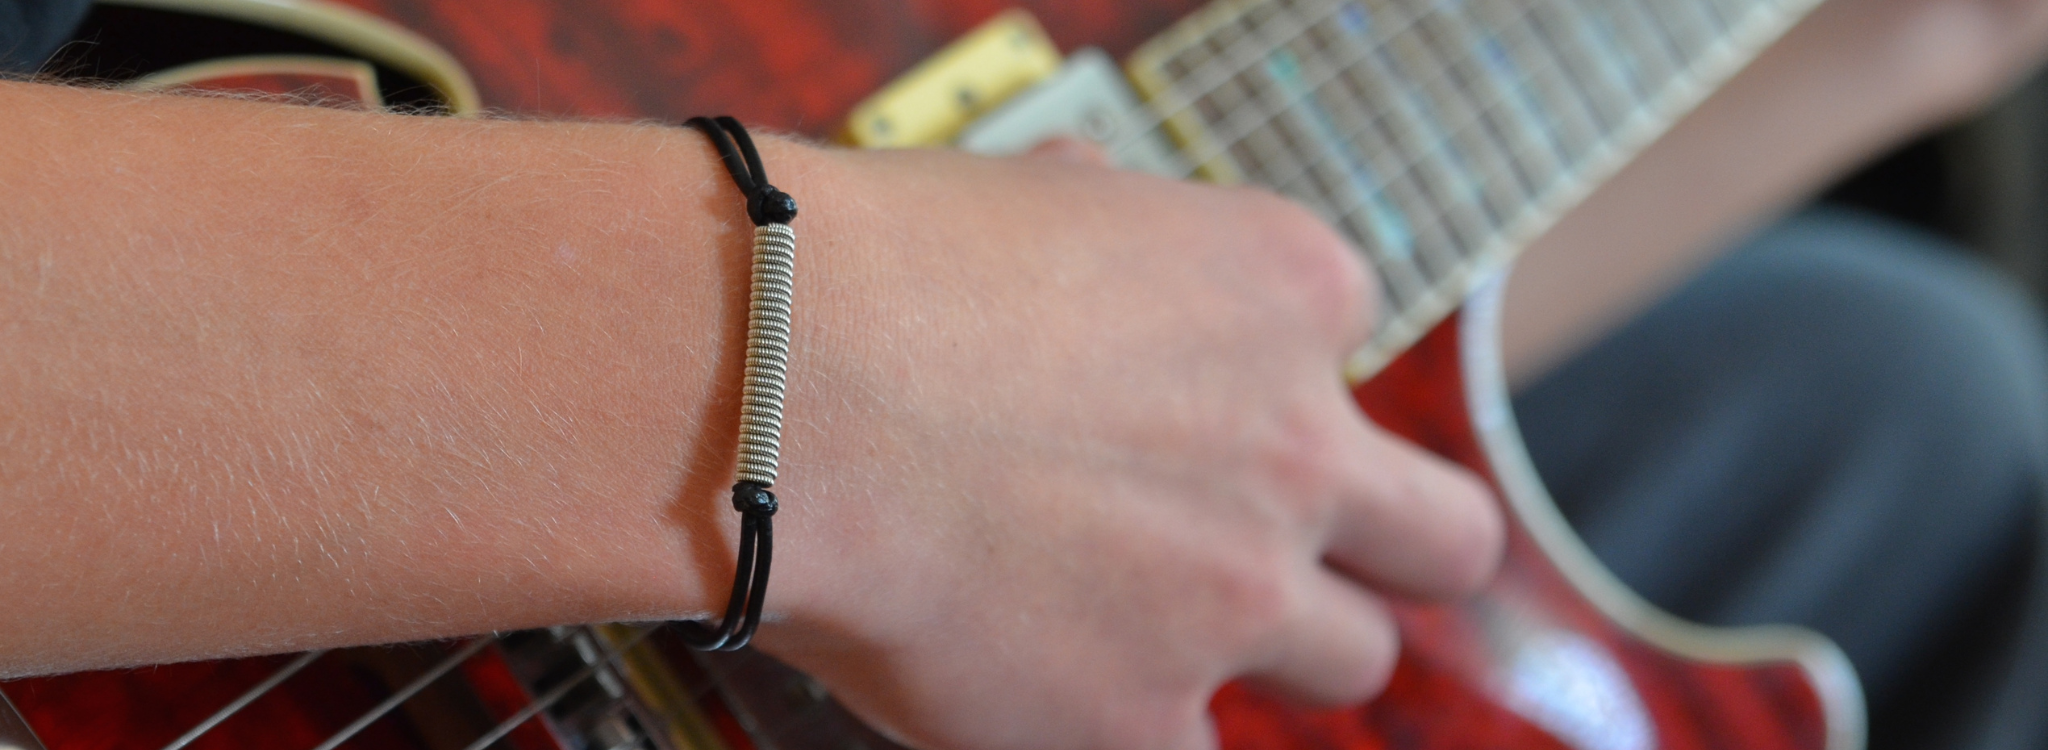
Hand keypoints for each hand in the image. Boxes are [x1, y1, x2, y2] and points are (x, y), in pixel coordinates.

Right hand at [753, 142, 1504, 749]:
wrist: (779, 387)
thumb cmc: (876, 270)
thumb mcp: (1041, 196)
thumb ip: (1124, 234)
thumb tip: (1100, 232)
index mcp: (1288, 291)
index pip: (1351, 351)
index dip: (1273, 383)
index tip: (1197, 403)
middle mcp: (1297, 449)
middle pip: (1444, 540)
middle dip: (1395, 557)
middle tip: (1303, 556)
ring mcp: (1236, 593)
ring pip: (1353, 661)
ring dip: (1271, 646)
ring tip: (1146, 622)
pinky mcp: (1142, 717)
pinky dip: (1133, 724)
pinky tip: (1054, 689)